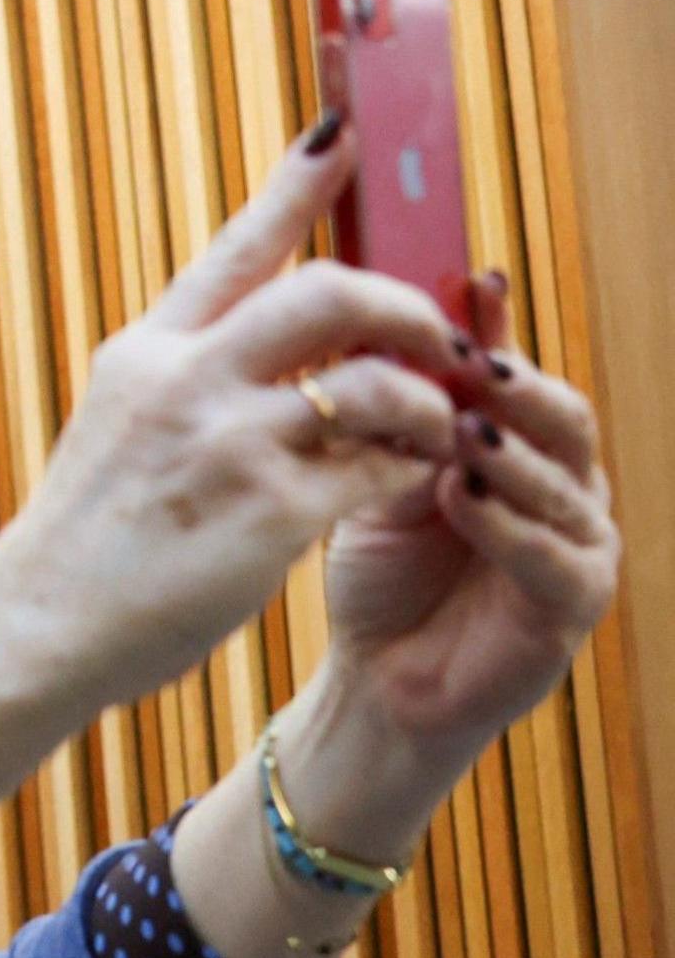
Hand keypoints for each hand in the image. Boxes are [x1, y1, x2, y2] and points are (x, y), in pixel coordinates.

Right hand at [0, 120, 467, 716]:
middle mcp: (185, 381)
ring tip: (434, 425)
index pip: (239, 248)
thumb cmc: (86, 537)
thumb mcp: (118, 425)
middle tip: (435, 335)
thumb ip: (189, 377)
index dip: (300, 183)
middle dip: (404, 307)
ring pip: (374, 382)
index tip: (346, 131)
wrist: (37, 624)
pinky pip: (380, 470)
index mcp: (147, 353)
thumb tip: (281, 348)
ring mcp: (228, 445)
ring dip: (424, 402)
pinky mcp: (269, 514)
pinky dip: (410, 470)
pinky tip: (406, 482)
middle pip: (329, 295)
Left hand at [297, 276, 615, 808]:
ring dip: (509, 452)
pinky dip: (507, 524)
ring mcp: (579, 546)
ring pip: (563, 482)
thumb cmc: (381, 571)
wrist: (378, 679)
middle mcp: (564, 488)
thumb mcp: (380, 475)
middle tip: (469, 362)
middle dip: (515, 386)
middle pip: (560, 416)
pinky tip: (462, 499)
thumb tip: (378, 323)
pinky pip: (554, 556)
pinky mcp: (573, 607)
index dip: (498, 327)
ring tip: (460, 428)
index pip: (518, 373)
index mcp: (522, 449)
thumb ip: (397, 414)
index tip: (470, 278)